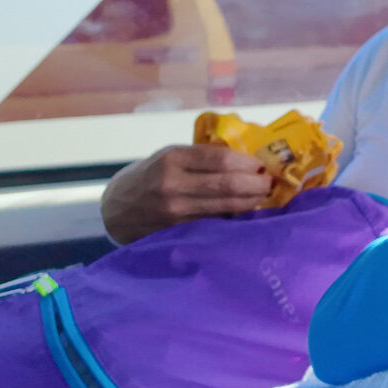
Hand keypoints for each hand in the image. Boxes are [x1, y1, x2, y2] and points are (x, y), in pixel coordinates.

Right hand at [100, 144, 274, 242]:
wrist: (117, 208)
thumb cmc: (150, 175)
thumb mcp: (170, 155)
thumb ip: (202, 155)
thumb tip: (246, 156)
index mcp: (173, 159)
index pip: (220, 159)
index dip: (247, 163)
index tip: (262, 164)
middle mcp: (173, 185)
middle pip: (227, 185)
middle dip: (256, 184)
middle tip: (270, 183)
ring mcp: (175, 211)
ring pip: (224, 207)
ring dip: (250, 202)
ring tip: (263, 196)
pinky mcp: (177, 231)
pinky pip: (214, 223)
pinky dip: (233, 217)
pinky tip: (245, 212)